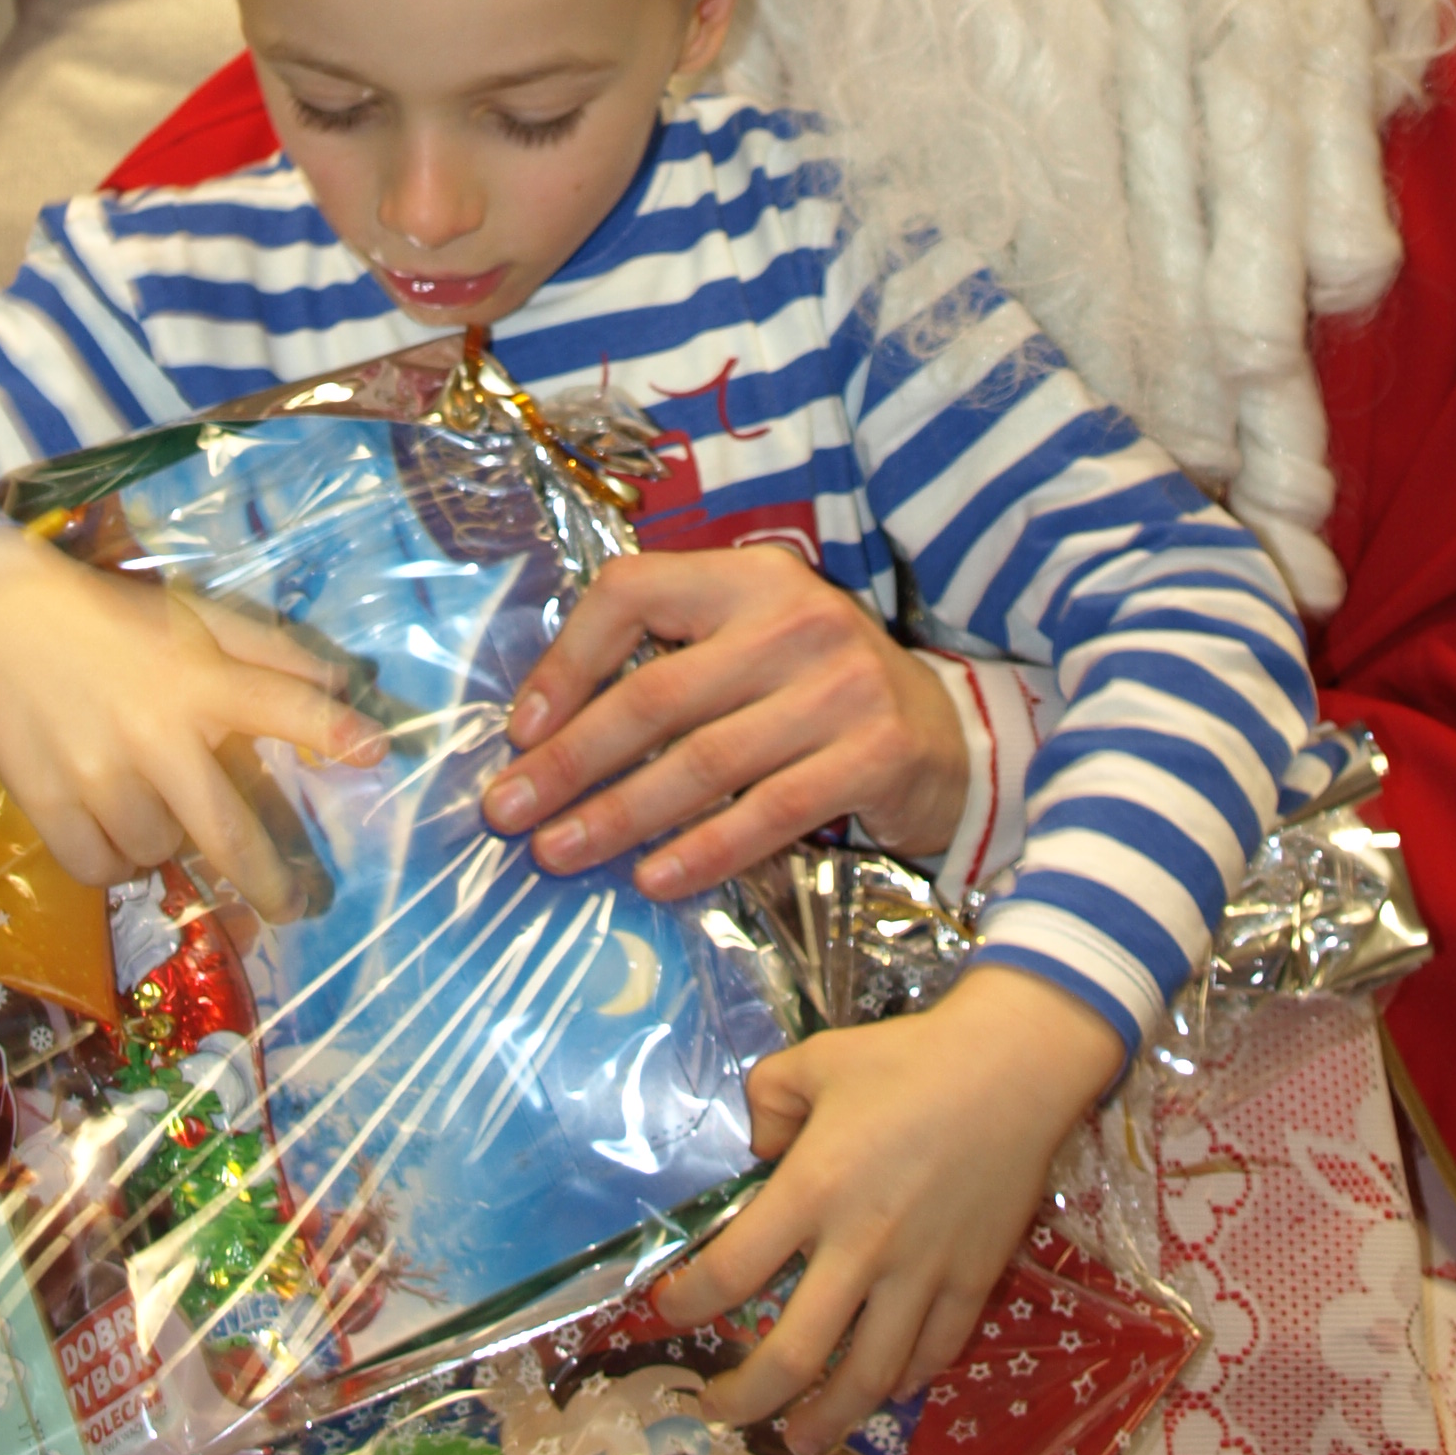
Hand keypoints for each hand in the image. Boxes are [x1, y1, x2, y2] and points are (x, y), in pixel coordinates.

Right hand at [0, 548, 383, 913]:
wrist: (1, 621)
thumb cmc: (114, 620)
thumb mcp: (198, 619)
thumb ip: (272, 651)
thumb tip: (350, 684)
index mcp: (200, 679)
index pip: (284, 703)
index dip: (334, 730)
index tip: (378, 753)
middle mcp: (158, 734)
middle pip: (228, 835)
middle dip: (271, 884)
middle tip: (295, 908)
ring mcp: (101, 777)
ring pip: (161, 852)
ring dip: (168, 842)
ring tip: (150, 799)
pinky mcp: (50, 805)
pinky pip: (103, 870)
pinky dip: (116, 862)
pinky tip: (113, 827)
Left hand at [482, 546, 969, 895]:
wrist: (948, 733)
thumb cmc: (816, 691)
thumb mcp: (748, 645)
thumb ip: (670, 662)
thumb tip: (542, 732)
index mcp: (747, 576)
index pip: (631, 593)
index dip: (564, 661)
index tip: (519, 732)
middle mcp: (794, 618)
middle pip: (656, 694)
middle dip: (570, 761)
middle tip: (507, 811)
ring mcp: (841, 686)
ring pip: (703, 762)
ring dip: (619, 815)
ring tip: (558, 854)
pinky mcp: (876, 753)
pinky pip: (769, 812)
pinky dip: (703, 850)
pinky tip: (653, 878)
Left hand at [660, 964, 1125, 1454]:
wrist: (1012, 1068)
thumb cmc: (907, 1060)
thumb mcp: (815, 1059)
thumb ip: (766, 1100)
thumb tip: (755, 1151)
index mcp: (812, 1190)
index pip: (730, 1272)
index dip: (687, 1303)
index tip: (669, 1310)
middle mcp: (861, 1247)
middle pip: (792, 1356)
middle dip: (744, 1398)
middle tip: (719, 1411)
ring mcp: (921, 1274)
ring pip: (866, 1378)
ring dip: (824, 1420)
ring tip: (797, 1438)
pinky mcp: (971, 1282)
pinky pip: (932, 1354)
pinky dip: (901, 1382)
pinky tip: (880, 1389)